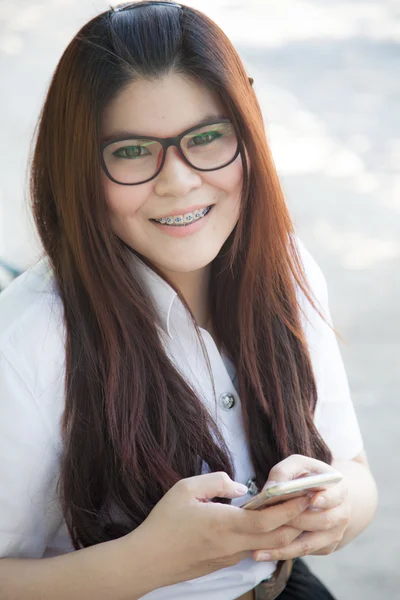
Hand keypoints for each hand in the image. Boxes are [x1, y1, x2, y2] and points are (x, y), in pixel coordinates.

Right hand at [125, 471, 309, 587]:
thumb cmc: (164, 522)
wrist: (147, 561)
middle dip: (298, 520)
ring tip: (294, 509)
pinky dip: (267, 537)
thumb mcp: (185, 489)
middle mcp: (233, 545)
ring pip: (267, 545)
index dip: (292, 507)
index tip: (308, 493)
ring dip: (284, 529)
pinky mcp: (224, 563)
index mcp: (225, 525)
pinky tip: (266, 523)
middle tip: (311, 501)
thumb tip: (242, 488)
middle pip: (277, 537)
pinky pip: (253, 549)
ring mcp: (229, 558)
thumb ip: (217, 482)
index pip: (269, 520)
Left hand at [253, 455, 349, 561]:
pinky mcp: (325, 547)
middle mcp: (341, 514)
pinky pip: (303, 553)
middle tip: (270, 521)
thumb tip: (269, 490)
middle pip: (321, 521)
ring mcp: (334, 534)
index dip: (326, 498)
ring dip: (283, 547)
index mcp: (339, 490)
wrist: (324, 494)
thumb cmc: (307, 476)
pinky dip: (282, 553)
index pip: (335, 495)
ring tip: (258, 550)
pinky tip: (262, 553)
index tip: (312, 499)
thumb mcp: (298, 465)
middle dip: (295, 520)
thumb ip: (285, 472)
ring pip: (309, 544)